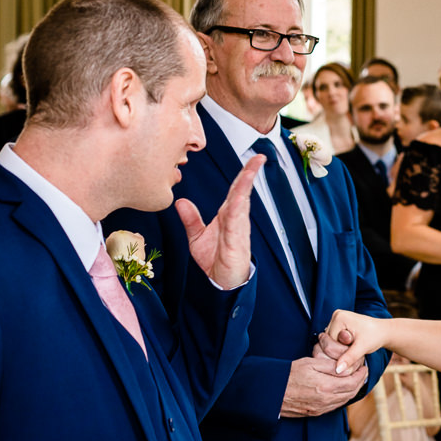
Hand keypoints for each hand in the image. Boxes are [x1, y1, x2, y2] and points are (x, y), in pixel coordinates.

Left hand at [175, 155, 263, 289]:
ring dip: (246, 186)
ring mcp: (237, 229)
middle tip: (259, 157)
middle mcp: (235, 218)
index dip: (243, 173)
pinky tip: (240, 198)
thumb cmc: (215, 259)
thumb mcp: (197, 236)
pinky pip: (236, 222)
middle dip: (250, 173)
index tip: (252, 158)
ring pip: (242, 203)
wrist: (221, 283)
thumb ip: (190, 219)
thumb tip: (180, 201)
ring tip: (251, 171)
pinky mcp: (235, 242)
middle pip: (243, 191)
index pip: (236, 189)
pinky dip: (238, 209)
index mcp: (228, 214)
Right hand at [280, 355, 367, 417]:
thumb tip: (346, 367)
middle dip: (360, 382)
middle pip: (351, 393)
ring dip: (353, 391)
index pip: (353, 383)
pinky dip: (343, 397)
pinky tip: (342, 389)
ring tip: (355, 380)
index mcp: (326, 387)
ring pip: (344, 401)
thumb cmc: (289, 375)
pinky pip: (335, 406)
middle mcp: (326, 400)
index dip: (361, 375)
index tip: (364, 367)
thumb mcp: (310, 363)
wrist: (271, 393)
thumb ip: (330, 366)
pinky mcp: (315, 412)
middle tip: (362, 373)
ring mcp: (321, 408)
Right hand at [319, 309, 387, 374]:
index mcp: (339, 317)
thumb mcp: (362, 347)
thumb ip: (349, 357)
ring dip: (340, 349)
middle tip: (354, 349)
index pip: (329, 342)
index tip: (354, 350)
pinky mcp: (338, 325)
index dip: (340, 352)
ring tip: (353, 348)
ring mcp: (336, 319)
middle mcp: (335, 316)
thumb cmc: (375, 337)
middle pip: (328, 342)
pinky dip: (341, 346)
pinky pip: (334, 340)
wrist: (383, 331)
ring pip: (330, 342)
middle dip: (339, 350)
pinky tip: (350, 346)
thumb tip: (337, 370)